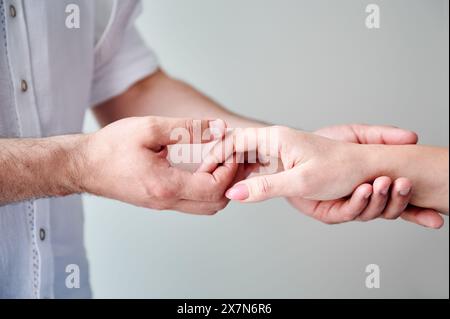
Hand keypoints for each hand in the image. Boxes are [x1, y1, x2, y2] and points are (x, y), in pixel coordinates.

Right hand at [80, 116, 237, 214]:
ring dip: (218, 185)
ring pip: (206, 207)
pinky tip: (202, 166)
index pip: (215, 189)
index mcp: (166, 186)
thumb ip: (188, 129)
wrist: (83, 166)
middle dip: (229, 180)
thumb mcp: (150, 129)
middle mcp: (167, 202)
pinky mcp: (160, 202)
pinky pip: (192, 202)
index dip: (229, 169)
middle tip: (227, 156)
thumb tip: (219, 128)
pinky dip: (205, 188)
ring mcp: (163, 205)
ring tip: (216, 159)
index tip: (228, 149)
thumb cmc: (111, 147)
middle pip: (216, 204)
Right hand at [201, 125, 443, 226]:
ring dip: (229, 170)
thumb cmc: (339, 170)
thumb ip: (265, 187)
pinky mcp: (283, 162)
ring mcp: (278, 150)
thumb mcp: (300, 182)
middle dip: (218, 163)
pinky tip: (237, 186)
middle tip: (205, 182)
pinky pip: (255, 165)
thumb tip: (233, 193)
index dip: (214, 156)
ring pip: (244, 157)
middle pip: (235, 147)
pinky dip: (243, 176)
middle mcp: (274, 141)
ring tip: (216, 186)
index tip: (203, 174)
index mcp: (276, 138)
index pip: (234, 141)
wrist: (364, 169)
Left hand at [290, 124, 442, 227]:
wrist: (294, 151)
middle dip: (399, 199)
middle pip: (389, 210)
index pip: (401, 201)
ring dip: (379, 200)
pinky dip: (357, 203)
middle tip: (402, 184)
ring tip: (381, 183)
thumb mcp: (357, 135)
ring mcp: (346, 206)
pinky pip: (347, 213)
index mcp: (375, 184)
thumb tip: (413, 137)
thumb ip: (383, 136)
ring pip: (370, 213)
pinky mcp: (328, 211)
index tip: (437, 216)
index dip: (420, 212)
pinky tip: (363, 190)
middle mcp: (363, 199)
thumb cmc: (325, 143)